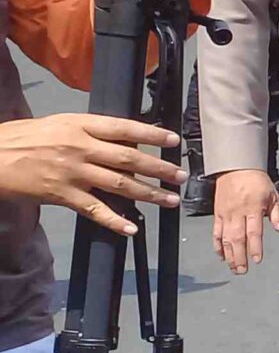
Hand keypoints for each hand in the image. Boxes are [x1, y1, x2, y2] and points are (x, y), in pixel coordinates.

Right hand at [0, 114, 182, 234]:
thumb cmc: (23, 138)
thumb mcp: (58, 124)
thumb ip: (89, 132)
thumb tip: (122, 140)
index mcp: (79, 126)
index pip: (123, 128)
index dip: (151, 135)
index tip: (174, 141)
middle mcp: (79, 148)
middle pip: (128, 158)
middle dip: (159, 168)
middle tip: (181, 176)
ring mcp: (72, 172)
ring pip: (118, 184)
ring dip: (148, 194)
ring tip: (170, 200)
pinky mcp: (61, 194)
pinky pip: (94, 209)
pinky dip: (114, 220)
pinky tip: (131, 228)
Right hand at [211, 169, 278, 272]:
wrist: (235, 167)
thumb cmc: (255, 180)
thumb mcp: (273, 196)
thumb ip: (278, 216)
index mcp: (253, 208)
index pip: (254, 232)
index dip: (255, 247)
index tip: (257, 259)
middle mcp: (238, 212)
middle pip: (237, 238)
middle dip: (239, 256)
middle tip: (243, 270)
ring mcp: (225, 213)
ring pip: (225, 237)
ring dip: (228, 254)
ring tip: (233, 266)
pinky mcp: (217, 213)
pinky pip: (216, 232)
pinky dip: (217, 244)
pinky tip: (221, 254)